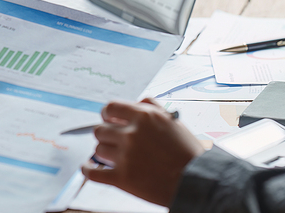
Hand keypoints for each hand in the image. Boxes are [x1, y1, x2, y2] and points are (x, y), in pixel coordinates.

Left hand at [81, 98, 203, 206]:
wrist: (196, 182)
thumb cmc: (188, 153)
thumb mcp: (174, 121)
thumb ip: (152, 107)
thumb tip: (136, 102)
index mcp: (144, 117)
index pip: (110, 107)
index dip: (107, 114)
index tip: (108, 119)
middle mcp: (131, 134)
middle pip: (100, 129)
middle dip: (106, 135)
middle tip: (113, 141)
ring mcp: (125, 156)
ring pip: (98, 149)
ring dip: (104, 152)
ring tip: (113, 156)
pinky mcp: (122, 178)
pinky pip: (93, 172)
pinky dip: (88, 169)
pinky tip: (89, 167)